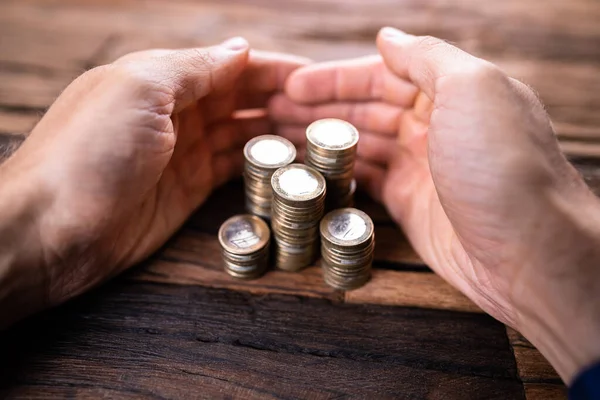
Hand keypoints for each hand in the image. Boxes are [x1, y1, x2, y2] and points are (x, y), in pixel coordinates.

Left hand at [0, 38, 307, 325]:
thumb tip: (242, 47)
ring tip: (321, 140)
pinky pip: (234, 171)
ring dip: (278, 135)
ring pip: (243, 136)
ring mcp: (184, 153)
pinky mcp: (189, 191)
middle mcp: (177, 112)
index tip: (318, 79)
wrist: (54, 229)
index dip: (275, 70)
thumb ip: (195, 67)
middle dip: (284, 103)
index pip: (232, 66)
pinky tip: (290, 166)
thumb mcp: (141, 88)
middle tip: (330, 115)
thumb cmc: (91, 150)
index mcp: (164, 77)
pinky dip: (262, 166)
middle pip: (243, 100)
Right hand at [270, 28, 599, 382]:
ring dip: (319, 140)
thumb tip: (386, 35)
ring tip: (276, 139)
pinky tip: (305, 170)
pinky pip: (363, 181)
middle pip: (364, 109)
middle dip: (318, 109)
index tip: (291, 86)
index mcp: (450, 91)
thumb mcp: (471, 88)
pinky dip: (334, 173)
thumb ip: (426, 57)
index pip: (381, 75)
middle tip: (270, 114)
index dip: (334, 79)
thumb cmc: (503, 163)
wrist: (529, 251)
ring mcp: (419, 167)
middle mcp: (434, 125)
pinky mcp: (408, 204)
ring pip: (359, 145)